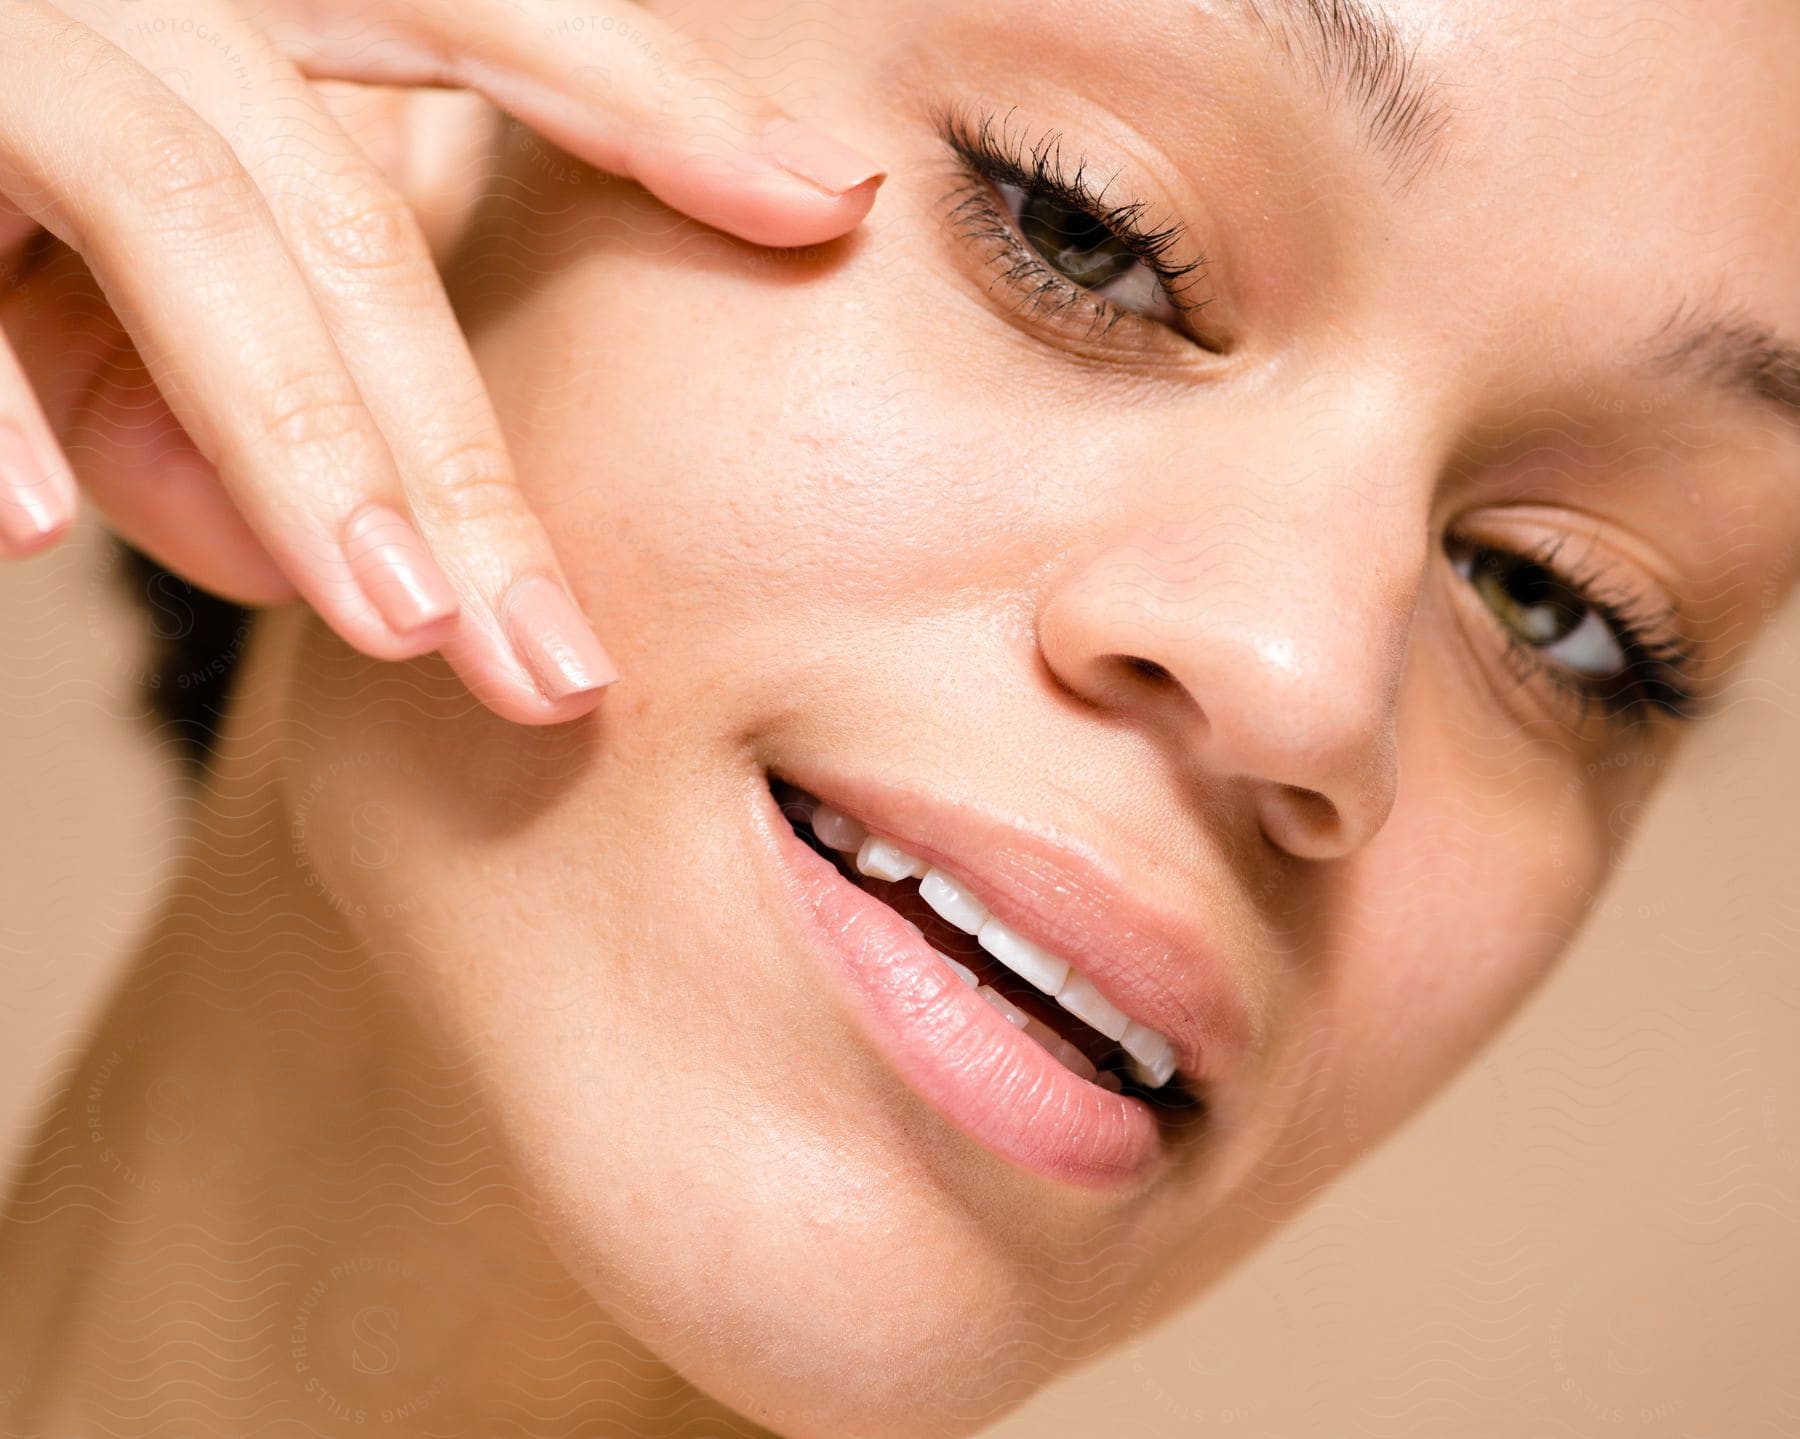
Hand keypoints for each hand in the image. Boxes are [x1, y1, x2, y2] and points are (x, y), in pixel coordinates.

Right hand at [0, 0, 882, 721]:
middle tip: (556, 668)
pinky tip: (25, 530)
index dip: (651, 110)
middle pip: (352, 218)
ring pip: (189, 219)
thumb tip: (336, 571)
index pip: (484, 22)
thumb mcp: (117, 262)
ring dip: (296, 434)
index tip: (824, 202)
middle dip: (457, 453)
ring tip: (394, 619)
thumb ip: (247, 383)